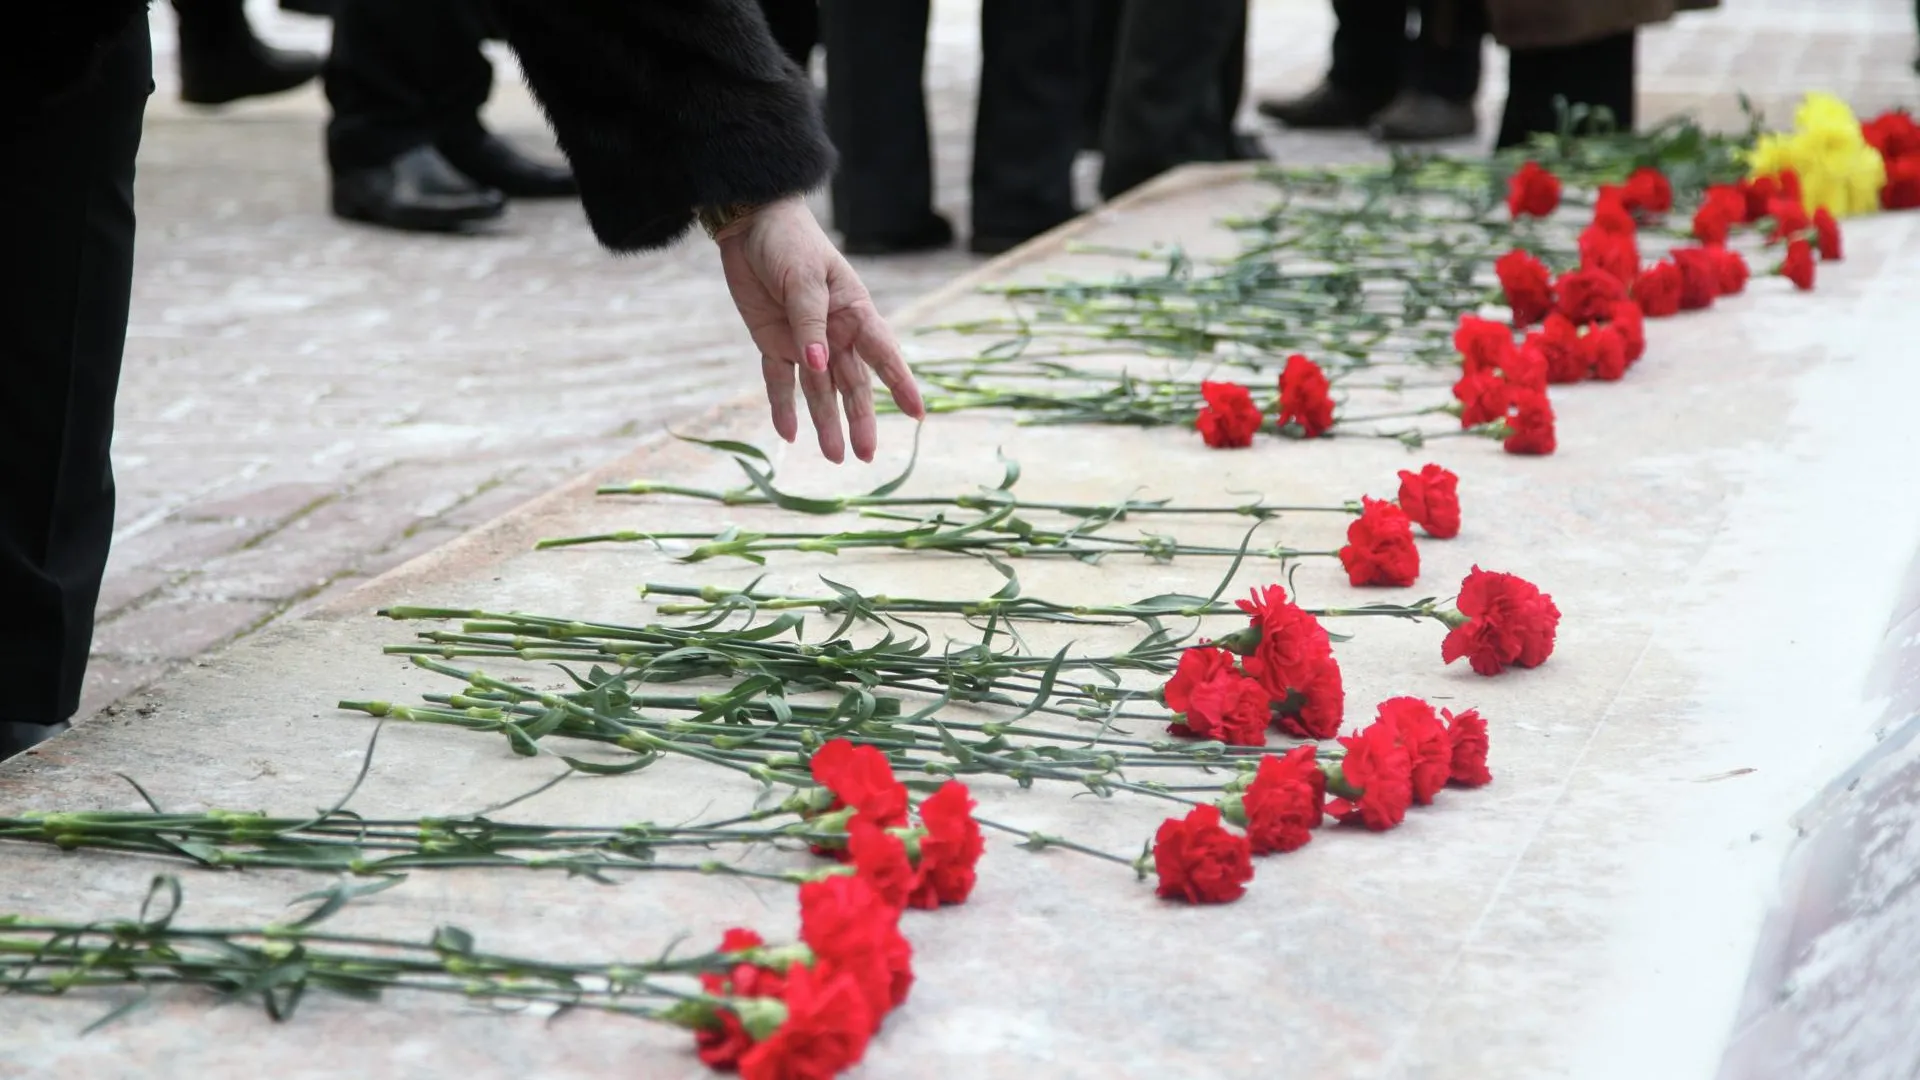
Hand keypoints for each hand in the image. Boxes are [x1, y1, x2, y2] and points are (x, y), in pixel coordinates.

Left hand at [714, 196, 925, 462]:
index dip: (901, 385)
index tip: (918, 414)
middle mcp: (835, 333)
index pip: (884, 355)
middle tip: (867, 455)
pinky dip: (784, 407)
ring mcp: (805, 341)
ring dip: (826, 422)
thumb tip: (818, 366)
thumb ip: (811, 325)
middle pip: (852, 383)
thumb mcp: (804, 280)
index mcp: (854, 312)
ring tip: (833, 457)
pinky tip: (790, 434)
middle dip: (860, 419)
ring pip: (820, 391)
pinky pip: (780, 382)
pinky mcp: (775, 342)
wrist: (751, 223)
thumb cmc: (790, 243)